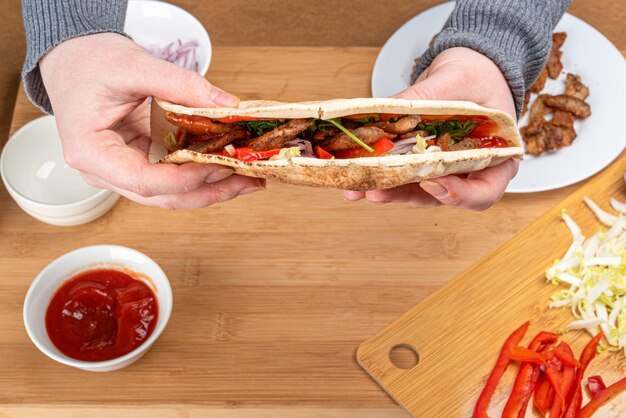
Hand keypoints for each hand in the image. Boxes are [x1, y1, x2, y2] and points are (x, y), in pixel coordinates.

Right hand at [40, 33, 263, 209]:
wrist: (75, 60)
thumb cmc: (89, 63)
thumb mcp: (134, 65)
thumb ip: (181, 84)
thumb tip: (226, 104)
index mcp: (91, 152)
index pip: (143, 181)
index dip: (185, 179)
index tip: (219, 165)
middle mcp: (106, 171)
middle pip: (163, 197)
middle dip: (210, 192)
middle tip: (249, 180)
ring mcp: (124, 171)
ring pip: (172, 194)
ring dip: (212, 188)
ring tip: (248, 177)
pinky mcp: (141, 163)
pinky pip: (174, 177)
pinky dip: (202, 173)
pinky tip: (229, 166)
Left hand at [344, 47, 518, 210]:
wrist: (469, 67)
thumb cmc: (478, 74)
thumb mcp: (456, 79)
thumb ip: (427, 96)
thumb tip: (387, 108)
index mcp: (496, 156)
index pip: (484, 192)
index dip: (458, 195)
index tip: (430, 181)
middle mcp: (470, 171)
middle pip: (441, 196)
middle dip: (404, 195)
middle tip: (375, 191)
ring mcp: (444, 170)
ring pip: (415, 191)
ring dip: (386, 190)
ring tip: (355, 188)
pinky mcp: (421, 163)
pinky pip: (402, 175)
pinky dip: (381, 175)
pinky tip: (355, 173)